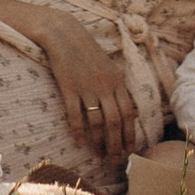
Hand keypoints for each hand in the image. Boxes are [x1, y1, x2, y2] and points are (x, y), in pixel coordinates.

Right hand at [27, 7, 133, 158]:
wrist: (64, 34)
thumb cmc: (87, 52)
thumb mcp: (108, 67)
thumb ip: (116, 88)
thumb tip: (125, 112)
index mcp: (117, 81)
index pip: (128, 113)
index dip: (130, 134)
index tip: (129, 150)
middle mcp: (104, 86)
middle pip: (114, 122)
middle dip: (115, 144)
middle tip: (113, 160)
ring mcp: (86, 87)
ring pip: (96, 122)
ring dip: (98, 142)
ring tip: (98, 154)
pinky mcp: (69, 88)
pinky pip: (75, 114)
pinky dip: (78, 130)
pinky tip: (79, 142)